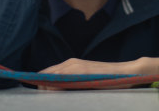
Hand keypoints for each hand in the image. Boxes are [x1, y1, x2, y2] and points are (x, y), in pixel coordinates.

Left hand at [37, 57, 158, 90]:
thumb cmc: (106, 80)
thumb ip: (72, 85)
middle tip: (36, 95)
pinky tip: (49, 90)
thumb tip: (55, 93)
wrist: (126, 72)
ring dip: (44, 85)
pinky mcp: (81, 70)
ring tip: (39, 93)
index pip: (48, 74)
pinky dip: (53, 83)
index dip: (39, 81)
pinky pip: (62, 76)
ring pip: (52, 75)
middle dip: (39, 84)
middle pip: (47, 74)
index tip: (31, 89)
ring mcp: (75, 65)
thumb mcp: (85, 82)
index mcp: (70, 66)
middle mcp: (70, 63)